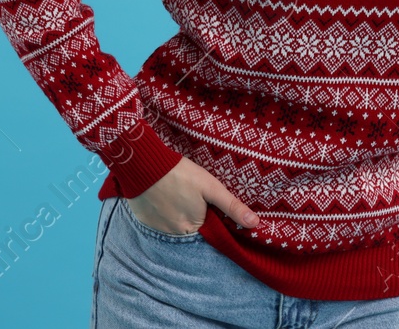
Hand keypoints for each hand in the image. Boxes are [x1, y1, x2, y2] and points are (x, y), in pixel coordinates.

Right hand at [126, 156, 260, 234]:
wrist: (143, 163)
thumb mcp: (210, 187)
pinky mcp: (144, 221)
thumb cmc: (180, 174)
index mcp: (192, 228)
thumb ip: (232, 206)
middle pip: (189, 229)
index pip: (207, 230)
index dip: (209, 217)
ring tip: (175, 195)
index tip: (206, 205)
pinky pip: (157, 222)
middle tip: (188, 196)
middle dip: (192, 217)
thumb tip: (255, 224)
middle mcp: (174, 235)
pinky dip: (161, 213)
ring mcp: (156, 229)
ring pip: (173, 225)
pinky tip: (162, 198)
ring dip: (176, 215)